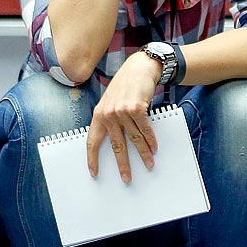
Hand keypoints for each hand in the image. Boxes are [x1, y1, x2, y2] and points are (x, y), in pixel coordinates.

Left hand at [86, 53, 161, 182]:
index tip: (94, 172)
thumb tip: (114, 141)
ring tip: (148, 164)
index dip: (92, 158)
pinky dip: (151, 141)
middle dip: (123, 164)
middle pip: (116, 146)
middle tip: (126, 178)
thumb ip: (109, 118)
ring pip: (134, 140)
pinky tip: (154, 148)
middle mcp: (108, 114)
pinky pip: (145, 130)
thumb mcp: (110, 100)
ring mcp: (122, 111)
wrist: (139, 68)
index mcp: (99, 114)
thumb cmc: (125, 85)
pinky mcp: (137, 109)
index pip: (92, 141)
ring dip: (143, 154)